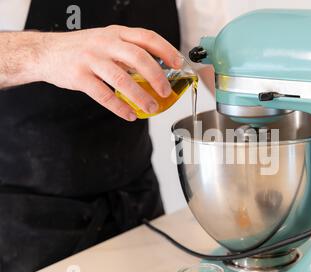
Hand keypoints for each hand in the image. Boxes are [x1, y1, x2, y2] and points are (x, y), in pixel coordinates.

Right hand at [38, 26, 182, 120]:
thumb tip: (157, 72)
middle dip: (157, 76)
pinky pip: (103, 95)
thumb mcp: (107, 42)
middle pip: (138, 57)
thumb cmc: (82, 49)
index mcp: (116, 33)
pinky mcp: (79, 77)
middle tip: (166, 91)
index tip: (179, 63)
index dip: (166, 50)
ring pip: (121, 79)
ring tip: (152, 107)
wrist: (47, 52)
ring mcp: (90, 59)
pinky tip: (130, 115)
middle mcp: (105, 43)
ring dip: (140, 96)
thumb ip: (130, 53)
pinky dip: (119, 107)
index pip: (147, 37)